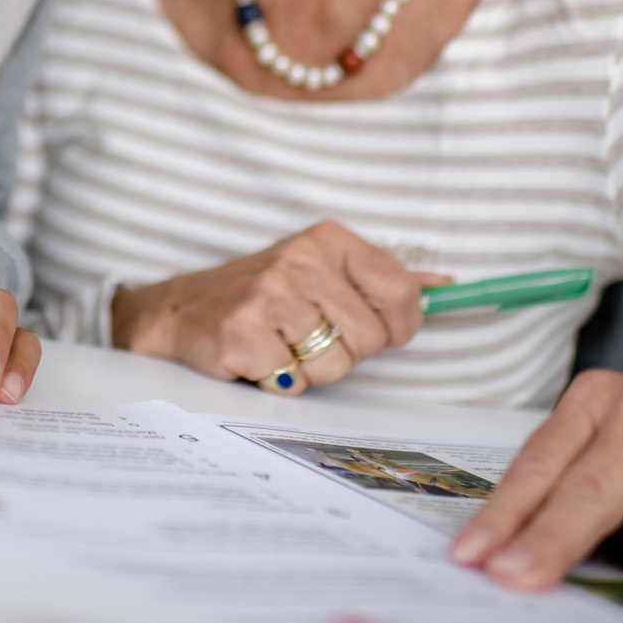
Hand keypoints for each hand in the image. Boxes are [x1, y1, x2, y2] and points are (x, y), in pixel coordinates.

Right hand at [109, 220, 450, 393]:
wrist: (181, 308)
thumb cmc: (260, 292)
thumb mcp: (320, 268)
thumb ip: (381, 278)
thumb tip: (442, 286)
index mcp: (327, 240)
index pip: (401, 292)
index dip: (398, 327)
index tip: (377, 332)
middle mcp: (299, 261)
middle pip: (369, 339)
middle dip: (345, 352)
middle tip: (310, 336)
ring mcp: (268, 296)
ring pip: (334, 367)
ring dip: (310, 370)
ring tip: (282, 345)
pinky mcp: (242, 334)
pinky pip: (293, 382)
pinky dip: (278, 380)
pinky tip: (258, 355)